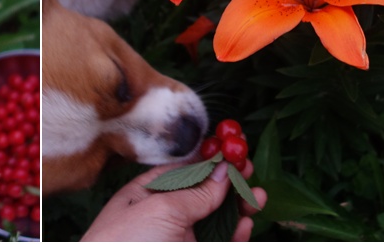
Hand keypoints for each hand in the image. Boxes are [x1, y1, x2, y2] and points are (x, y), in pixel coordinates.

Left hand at [81, 160, 266, 241]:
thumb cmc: (125, 243)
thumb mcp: (160, 209)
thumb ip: (195, 192)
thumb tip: (222, 171)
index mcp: (146, 194)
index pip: (182, 170)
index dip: (207, 160)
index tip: (232, 150)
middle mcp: (164, 215)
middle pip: (203, 193)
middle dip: (227, 182)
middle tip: (250, 171)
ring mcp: (179, 238)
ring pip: (215, 219)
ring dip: (237, 207)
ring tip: (257, 196)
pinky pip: (219, 240)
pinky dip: (235, 233)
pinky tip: (246, 223)